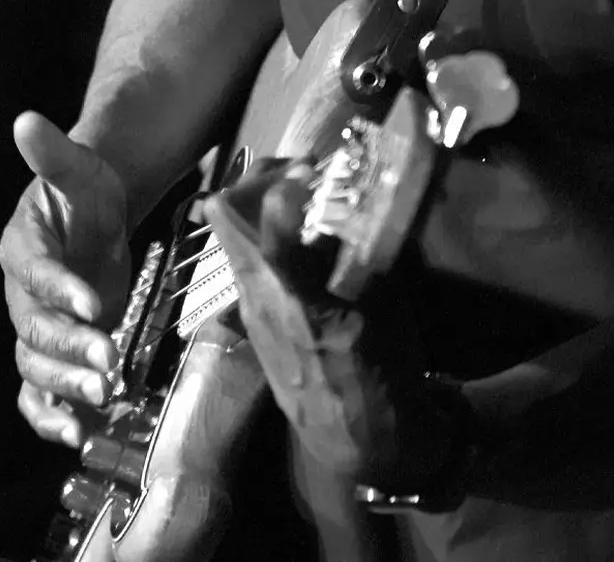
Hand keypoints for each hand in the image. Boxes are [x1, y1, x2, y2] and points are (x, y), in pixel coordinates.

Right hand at [0, 110, 130, 445]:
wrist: (96, 215)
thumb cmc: (87, 189)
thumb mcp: (79, 169)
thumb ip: (54, 153)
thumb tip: (26, 120)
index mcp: (23, 247)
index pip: (36, 273)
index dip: (60, 289)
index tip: (92, 302)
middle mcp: (22, 293)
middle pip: (36, 329)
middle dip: (70, 348)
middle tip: (108, 361)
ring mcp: (35, 326)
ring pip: (36, 366)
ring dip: (66, 385)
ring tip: (103, 395)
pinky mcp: (51, 351)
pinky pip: (36, 392)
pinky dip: (49, 415)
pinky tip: (74, 432)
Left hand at [208, 161, 467, 499]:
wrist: (360, 445)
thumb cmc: (381, 374)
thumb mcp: (387, 305)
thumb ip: (368, 244)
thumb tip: (367, 191)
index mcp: (289, 289)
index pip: (269, 209)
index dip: (296, 177)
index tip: (323, 168)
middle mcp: (255, 293)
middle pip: (227, 212)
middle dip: (262, 179)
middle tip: (305, 172)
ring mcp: (247, 308)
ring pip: (233, 235)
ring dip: (262, 206)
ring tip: (307, 199)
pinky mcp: (252, 321)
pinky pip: (247, 260)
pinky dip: (268, 237)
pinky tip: (306, 242)